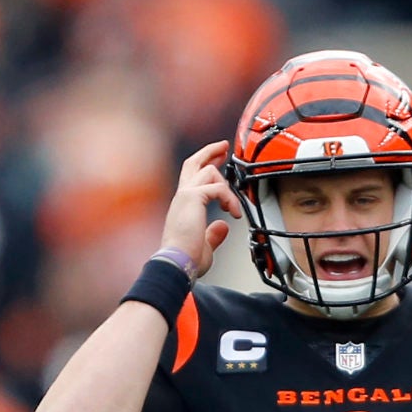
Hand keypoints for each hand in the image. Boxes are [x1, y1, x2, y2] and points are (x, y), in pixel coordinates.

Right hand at [161, 140, 244, 276]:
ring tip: (234, 207)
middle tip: (225, 147)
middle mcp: (182, 196)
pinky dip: (230, 199)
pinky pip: (218, 189)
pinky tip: (234, 214)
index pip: (192, 177)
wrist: (177, 263)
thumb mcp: (205, 245)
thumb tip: (223, 227)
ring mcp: (186, 195)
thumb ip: (214, 234)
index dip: (206, 165)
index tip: (219, 161)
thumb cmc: (186, 259)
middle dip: (211, 152)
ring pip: (209, 172)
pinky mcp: (193, 198)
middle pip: (194, 163)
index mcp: (183, 205)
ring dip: (227, 187)